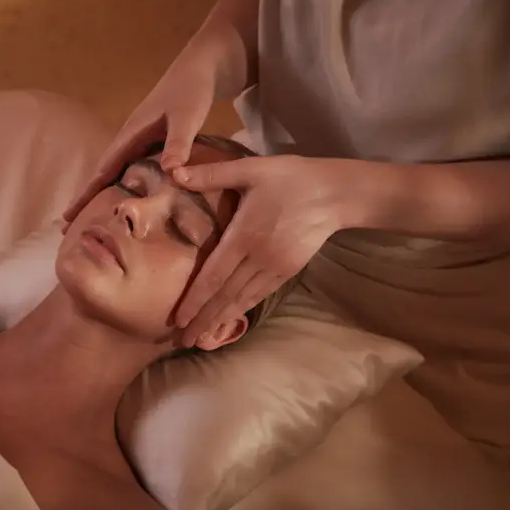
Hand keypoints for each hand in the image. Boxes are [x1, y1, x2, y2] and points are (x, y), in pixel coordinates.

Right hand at [63, 51, 217, 224]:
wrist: (202, 67)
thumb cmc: (192, 91)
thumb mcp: (187, 117)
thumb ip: (178, 143)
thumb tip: (169, 172)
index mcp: (132, 134)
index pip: (103, 170)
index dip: (87, 194)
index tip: (69, 216)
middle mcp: (130, 138)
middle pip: (103, 175)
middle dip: (86, 200)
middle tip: (68, 228)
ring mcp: (140, 140)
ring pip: (116, 173)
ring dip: (102, 194)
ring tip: (90, 220)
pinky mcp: (152, 142)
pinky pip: (133, 170)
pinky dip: (124, 186)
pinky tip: (126, 201)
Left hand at [172, 155, 356, 346]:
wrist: (335, 193)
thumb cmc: (290, 177)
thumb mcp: (251, 168)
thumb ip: (211, 174)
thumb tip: (174, 172)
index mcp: (245, 235)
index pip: (214, 276)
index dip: (195, 300)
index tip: (178, 319)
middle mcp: (259, 258)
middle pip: (225, 296)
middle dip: (203, 320)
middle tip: (182, 341)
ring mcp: (275, 268)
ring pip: (242, 299)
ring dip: (220, 320)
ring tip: (201, 338)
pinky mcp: (288, 271)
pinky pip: (259, 294)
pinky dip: (241, 309)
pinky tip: (229, 319)